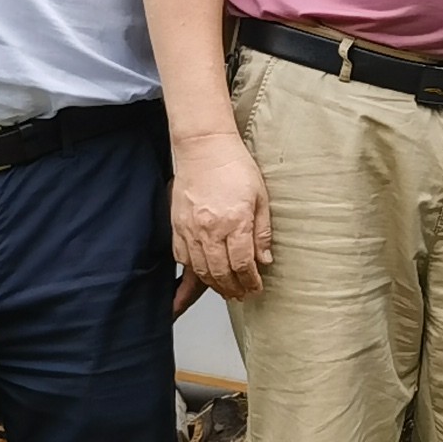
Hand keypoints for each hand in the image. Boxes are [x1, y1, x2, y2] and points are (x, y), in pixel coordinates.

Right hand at [172, 130, 273, 299]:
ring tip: (225, 289)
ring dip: (214, 284)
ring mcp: (191, 228)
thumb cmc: (235, 167)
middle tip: (242, 294)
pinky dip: (192, 269)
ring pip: (200, 269)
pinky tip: (203, 272)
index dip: (251, 281)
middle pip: (221, 272)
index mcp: (235, 221)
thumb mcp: (261, 198)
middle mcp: (211, 228)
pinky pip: (181, 256)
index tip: (255, 287)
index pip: (244, 264)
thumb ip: (262, 232)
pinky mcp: (177, 224)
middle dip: (233, 288)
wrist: (204, 147)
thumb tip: (265, 260)